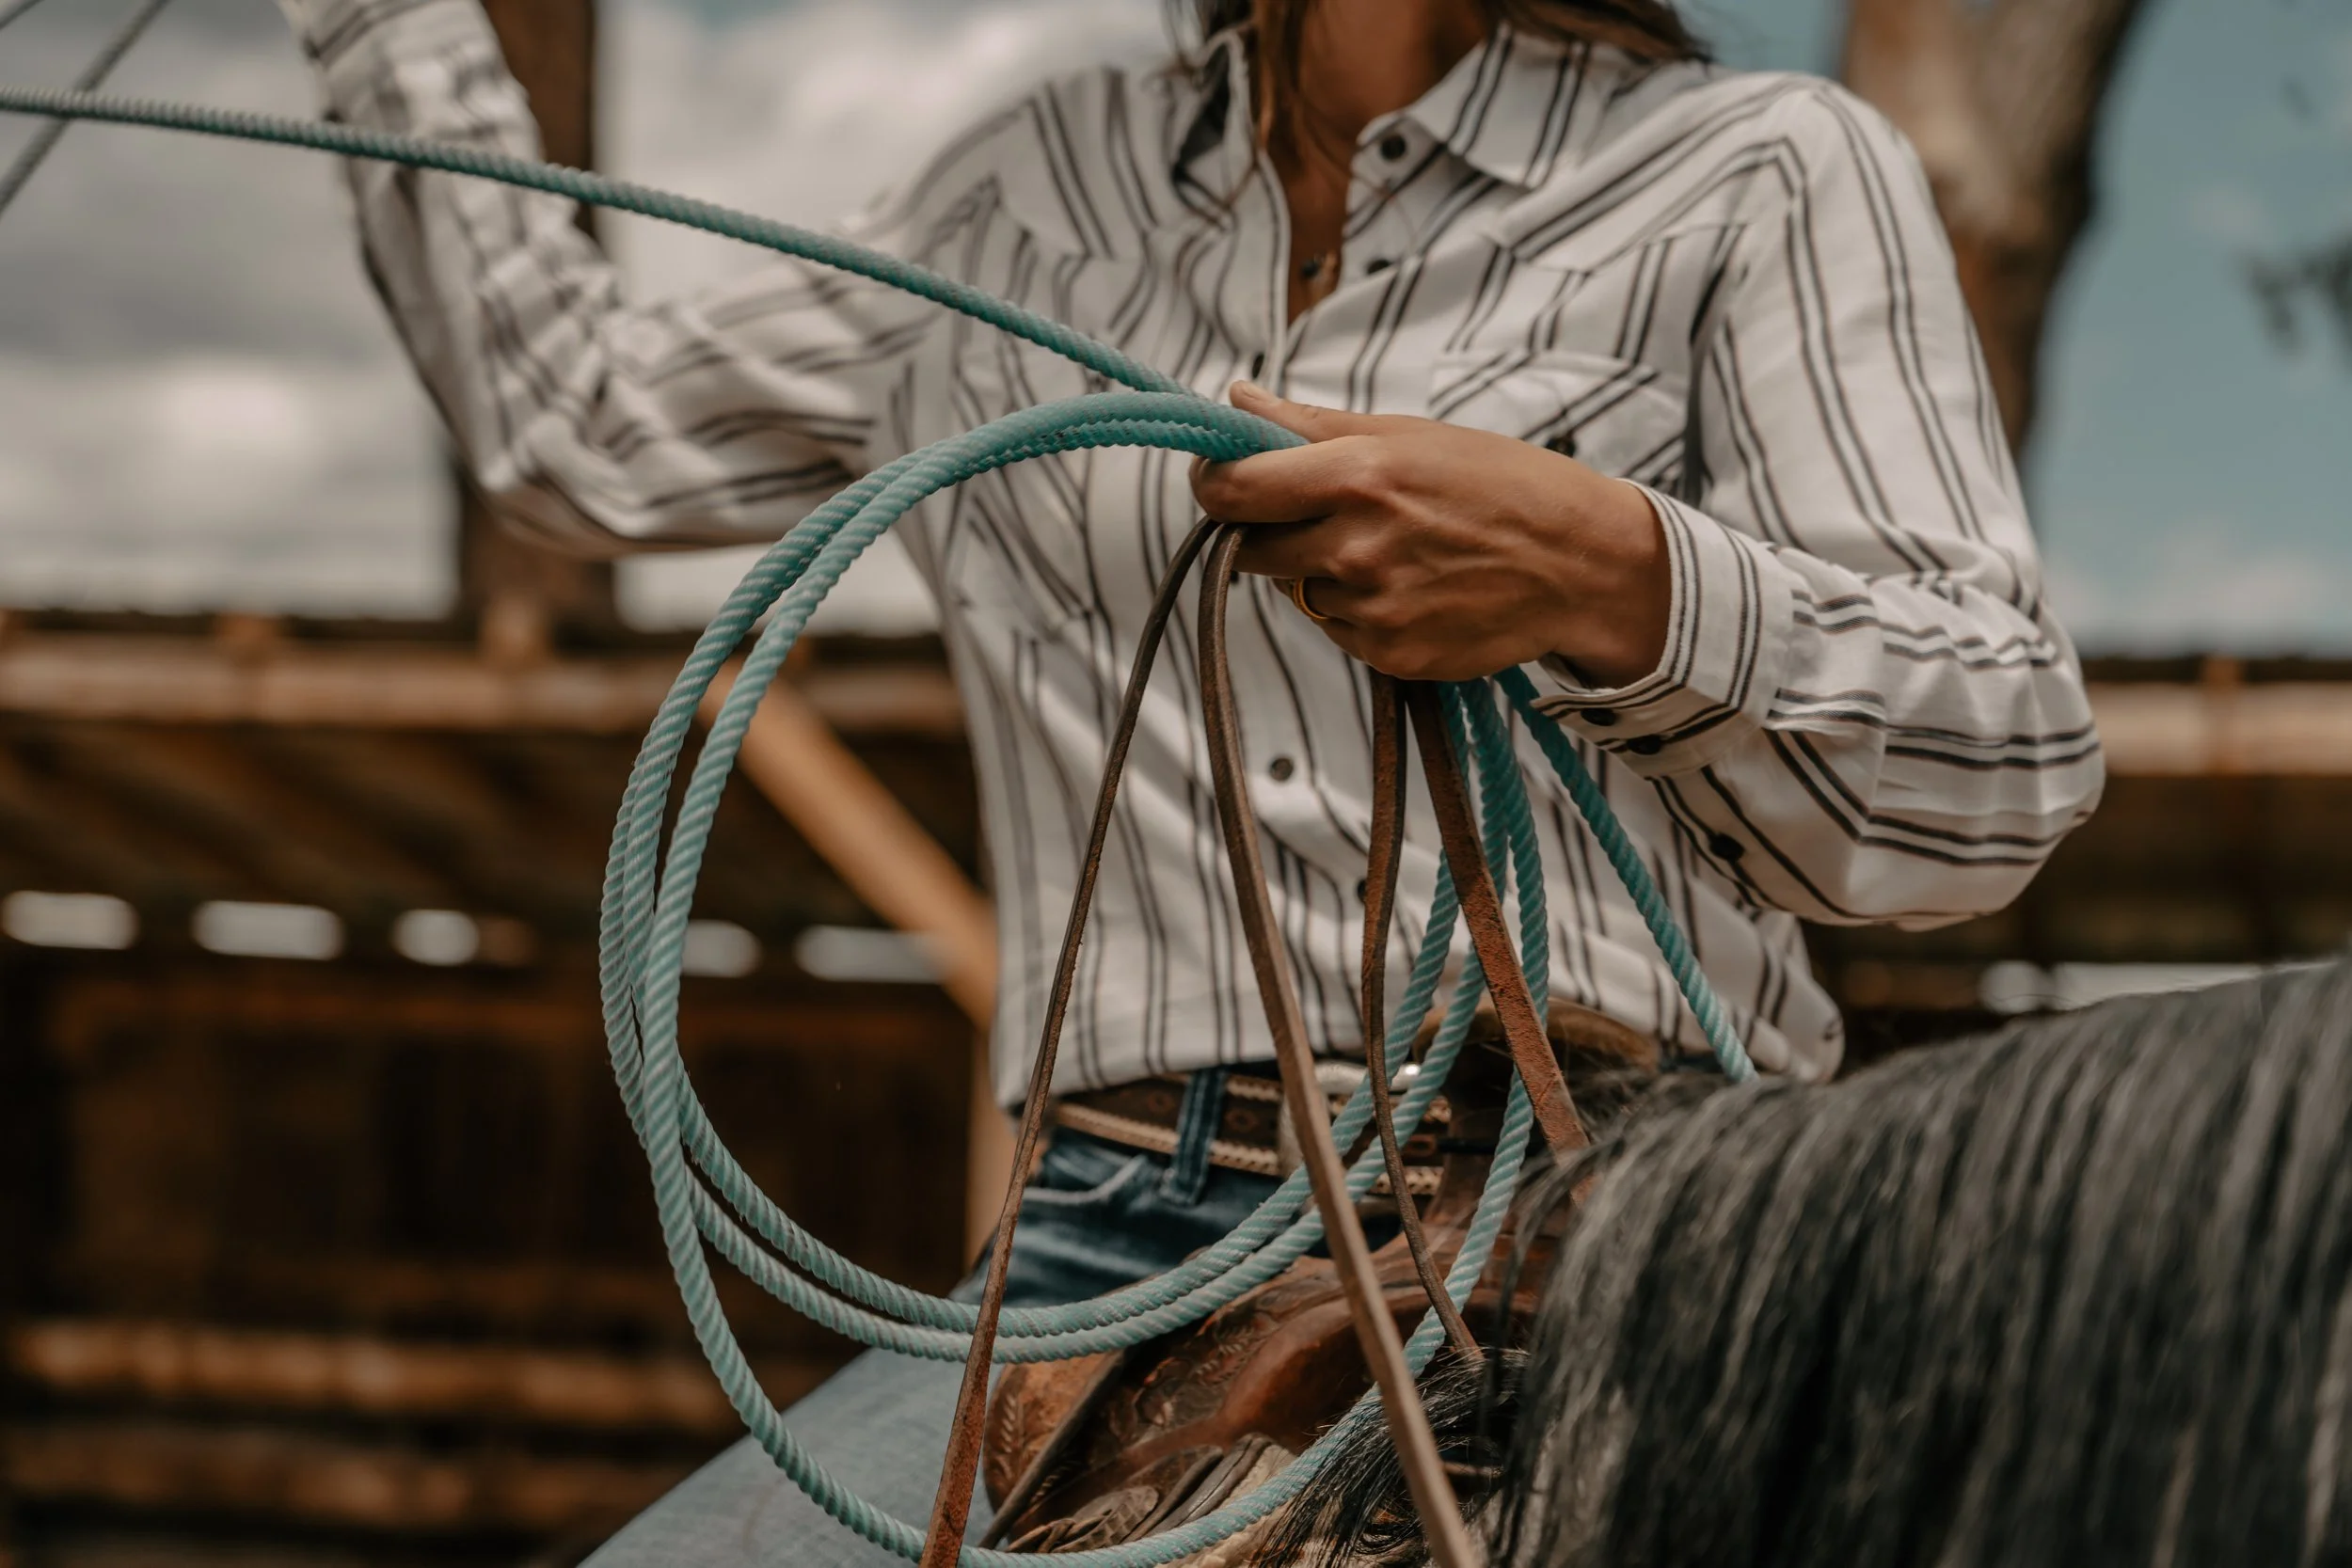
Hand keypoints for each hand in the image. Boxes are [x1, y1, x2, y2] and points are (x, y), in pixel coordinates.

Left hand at [1191, 383, 1670, 685]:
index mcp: (1358, 476)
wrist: (1580, 564)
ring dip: (1320, 570)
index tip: (1220, 478)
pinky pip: (1337, 629)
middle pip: (1249, 549)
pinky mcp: (1389, 655)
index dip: (1212, 485)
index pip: (1231, 492)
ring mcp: (1372, 609)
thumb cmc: (1499, 484)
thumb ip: (1311, 425)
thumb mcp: (1410, 434)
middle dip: (1267, 529)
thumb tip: (1235, 399)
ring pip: (1297, 590)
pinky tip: (1412, 585)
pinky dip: (1357, 609)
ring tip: (1392, 548)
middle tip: (1315, 512)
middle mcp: (1356, 548)